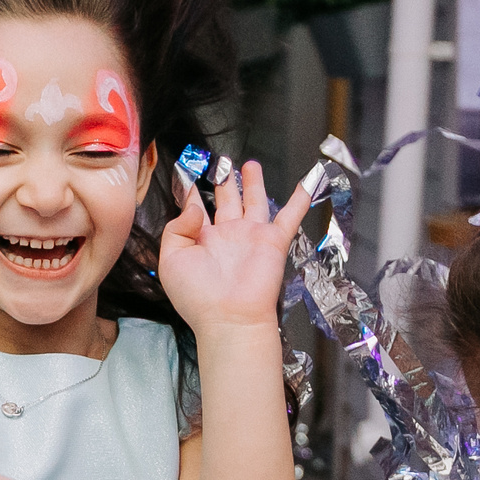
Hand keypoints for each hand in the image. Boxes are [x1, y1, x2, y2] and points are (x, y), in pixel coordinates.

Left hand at [157, 158, 309, 332]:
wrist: (229, 317)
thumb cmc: (197, 295)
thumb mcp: (171, 259)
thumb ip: (177, 228)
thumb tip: (194, 205)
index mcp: (202, 239)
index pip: (197, 209)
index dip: (192, 194)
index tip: (189, 178)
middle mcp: (228, 235)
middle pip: (228, 200)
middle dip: (225, 181)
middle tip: (223, 163)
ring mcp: (251, 236)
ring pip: (254, 201)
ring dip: (254, 183)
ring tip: (251, 164)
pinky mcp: (273, 242)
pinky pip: (290, 216)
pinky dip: (300, 199)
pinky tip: (308, 182)